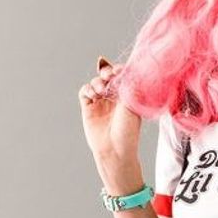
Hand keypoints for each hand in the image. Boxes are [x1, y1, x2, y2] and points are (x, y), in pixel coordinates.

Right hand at [78, 57, 142, 185]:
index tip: (119, 71)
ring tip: (101, 91)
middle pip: (108, 75)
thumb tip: (121, 67)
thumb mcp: (132, 104)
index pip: (122, 75)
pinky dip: (88, 89)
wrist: (114, 149)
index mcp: (128, 95)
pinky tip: (93, 95)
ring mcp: (101, 102)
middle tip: (108, 76)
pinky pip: (85, 91)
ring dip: (97, 82)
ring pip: (96, 81)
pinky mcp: (88, 107)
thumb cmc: (128, 130)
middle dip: (107, 72)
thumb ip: (126, 85)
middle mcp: (114, 97)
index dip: (119, 70)